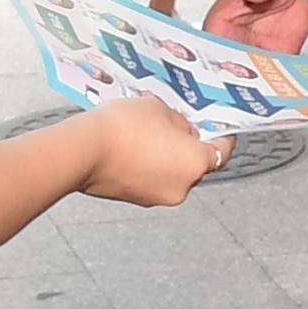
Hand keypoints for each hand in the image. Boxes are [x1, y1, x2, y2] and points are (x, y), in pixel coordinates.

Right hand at [79, 95, 228, 205]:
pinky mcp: (137, 199)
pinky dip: (149, 166)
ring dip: (167, 157)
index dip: (224, 137)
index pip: (222, 151)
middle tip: (177, 124)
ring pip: (172, 173)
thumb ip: (179, 123)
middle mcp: (182, 187)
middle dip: (188, 146)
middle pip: (195, 164)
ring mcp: (158, 197)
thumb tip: (181, 132)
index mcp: (195, 163)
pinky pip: (152, 179)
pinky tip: (134, 147)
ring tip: (149, 133)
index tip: (222, 128)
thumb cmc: (123, 127)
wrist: (83, 150)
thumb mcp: (160, 109)